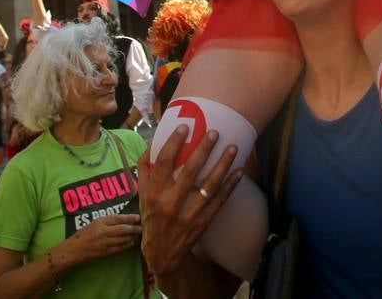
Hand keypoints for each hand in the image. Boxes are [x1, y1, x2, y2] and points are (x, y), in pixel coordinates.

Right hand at [66, 214, 142, 263]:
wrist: (75, 249)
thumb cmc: (83, 234)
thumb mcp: (94, 223)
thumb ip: (106, 221)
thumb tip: (123, 220)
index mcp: (100, 222)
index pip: (117, 218)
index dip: (129, 218)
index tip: (138, 217)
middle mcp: (103, 232)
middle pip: (122, 229)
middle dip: (134, 228)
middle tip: (142, 227)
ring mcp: (105, 243)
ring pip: (122, 239)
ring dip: (132, 237)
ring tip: (138, 235)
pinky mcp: (105, 252)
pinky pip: (119, 248)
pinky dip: (126, 245)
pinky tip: (131, 242)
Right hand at [137, 125, 241, 276]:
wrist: (163, 252)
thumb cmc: (152, 217)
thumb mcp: (141, 195)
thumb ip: (144, 169)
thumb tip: (151, 143)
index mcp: (154, 192)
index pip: (163, 162)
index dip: (174, 143)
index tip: (185, 128)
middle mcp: (171, 201)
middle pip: (190, 170)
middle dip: (204, 149)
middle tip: (215, 133)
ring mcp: (189, 212)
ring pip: (209, 184)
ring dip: (223, 164)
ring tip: (233, 147)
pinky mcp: (203, 221)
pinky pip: (220, 200)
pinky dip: (230, 185)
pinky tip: (239, 171)